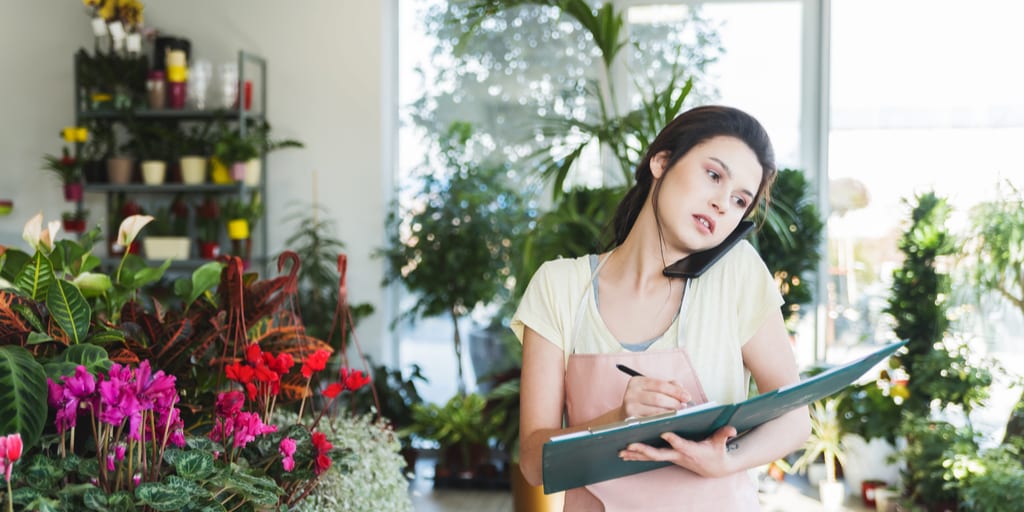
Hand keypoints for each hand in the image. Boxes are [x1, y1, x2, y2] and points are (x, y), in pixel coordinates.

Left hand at [617, 425, 737, 477]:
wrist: (714, 468)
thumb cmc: (717, 452)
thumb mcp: (721, 443)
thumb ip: (724, 434)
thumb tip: (732, 429)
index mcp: (691, 450)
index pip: (682, 445)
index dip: (674, 440)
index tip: (665, 433)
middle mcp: (678, 455)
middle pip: (660, 454)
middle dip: (645, 450)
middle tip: (630, 446)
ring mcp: (671, 457)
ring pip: (651, 456)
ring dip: (636, 455)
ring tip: (620, 452)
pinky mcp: (668, 457)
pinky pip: (650, 456)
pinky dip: (637, 456)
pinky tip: (624, 454)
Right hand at [620, 376, 690, 418]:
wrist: (626, 415)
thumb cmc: (645, 400)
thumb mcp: (654, 389)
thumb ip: (670, 386)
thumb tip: (683, 392)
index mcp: (637, 381)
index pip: (660, 385)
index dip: (676, 391)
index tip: (688, 397)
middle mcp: (631, 393)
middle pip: (658, 398)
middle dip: (674, 403)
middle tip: (684, 407)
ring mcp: (629, 407)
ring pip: (656, 411)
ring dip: (671, 413)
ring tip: (679, 413)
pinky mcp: (631, 420)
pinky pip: (651, 421)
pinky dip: (663, 421)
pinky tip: (670, 420)